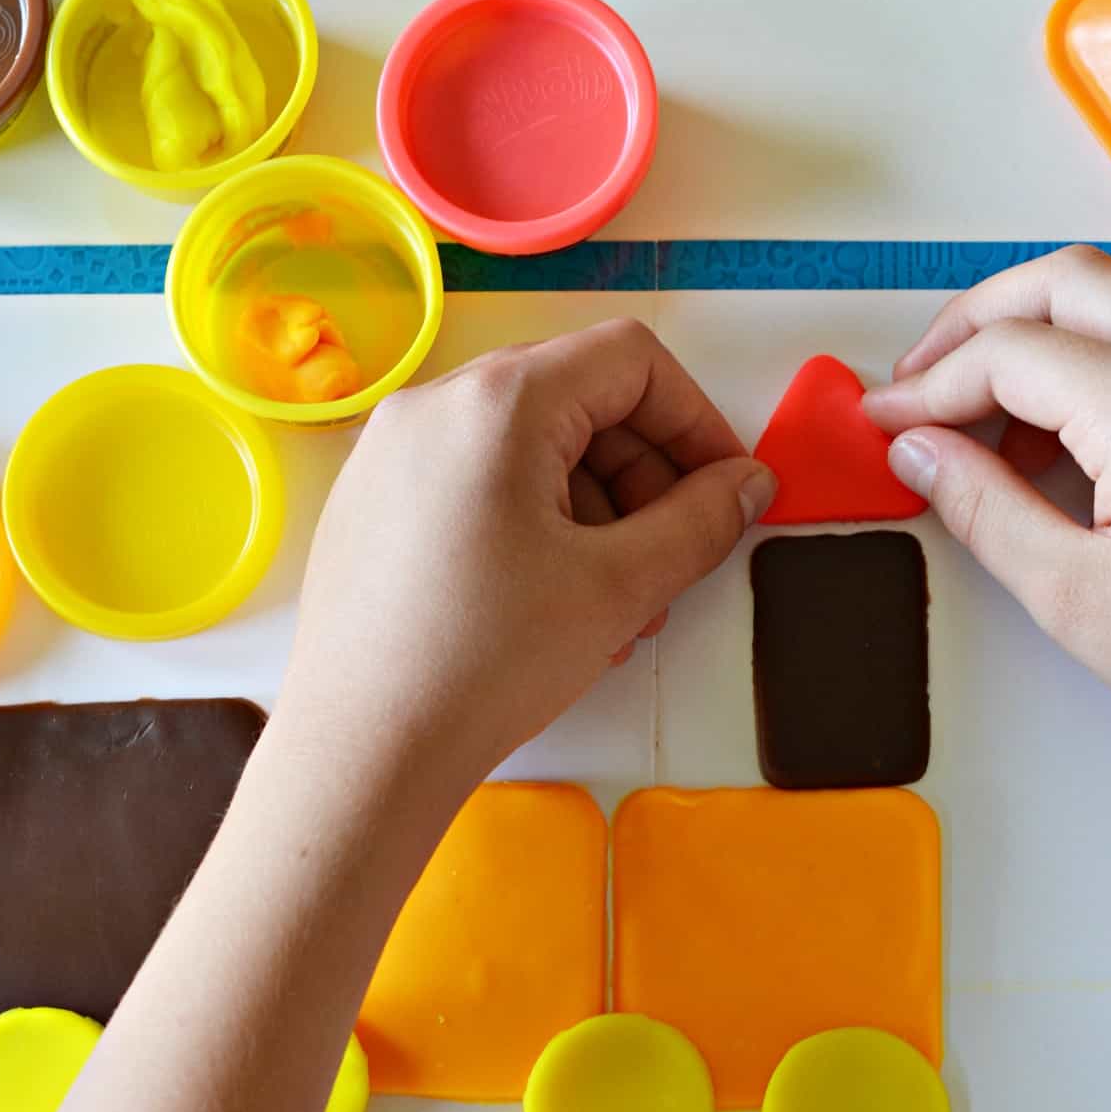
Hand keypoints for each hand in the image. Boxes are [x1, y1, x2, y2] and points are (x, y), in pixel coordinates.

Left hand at [283, 319, 775, 778]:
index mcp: (497, 401)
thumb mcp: (618, 589)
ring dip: (594, 513)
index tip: (725, 491)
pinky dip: (532, 528)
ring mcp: (388, 457)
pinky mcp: (368, 509)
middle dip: (644, 476)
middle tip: (673, 560)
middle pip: (575, 400)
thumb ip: (700, 522)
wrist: (361, 752)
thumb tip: (748, 483)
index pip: (628, 359)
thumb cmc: (486, 662)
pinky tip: (551, 608)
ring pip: (526, 451)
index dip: (697, 419)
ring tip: (617, 607)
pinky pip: (474, 488)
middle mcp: (432, 405)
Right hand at [862, 245, 1110, 719]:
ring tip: (981, 416)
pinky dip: (1088, 356)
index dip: (928, 385)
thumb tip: (923, 455)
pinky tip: (1056, 430)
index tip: (887, 419)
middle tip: (921, 379)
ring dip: (1032, 333)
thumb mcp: (1075, 596)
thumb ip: (984, 512)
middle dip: (975, 322)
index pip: (1006, 354)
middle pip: (1063, 283)